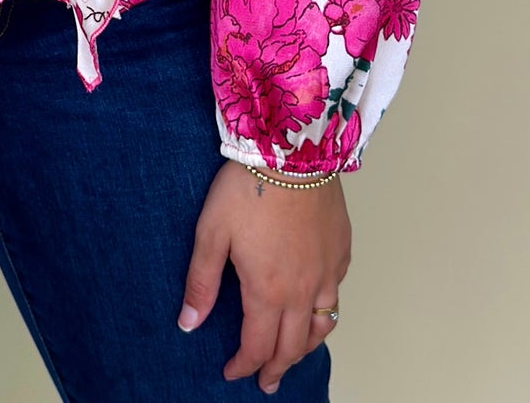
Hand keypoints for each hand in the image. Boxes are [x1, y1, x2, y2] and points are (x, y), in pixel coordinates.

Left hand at [179, 161, 350, 392]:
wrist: (292, 149)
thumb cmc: (247, 186)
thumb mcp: (211, 233)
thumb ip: (201, 283)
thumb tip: (188, 324)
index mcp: (267, 290)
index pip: (257, 346)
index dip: (244, 365)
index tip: (232, 372)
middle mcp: (302, 290)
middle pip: (293, 347)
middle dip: (276, 369)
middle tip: (265, 382)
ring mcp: (327, 272)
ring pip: (322, 327)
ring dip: (305, 348)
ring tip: (293, 355)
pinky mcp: (341, 251)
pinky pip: (336, 294)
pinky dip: (325, 312)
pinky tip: (316, 306)